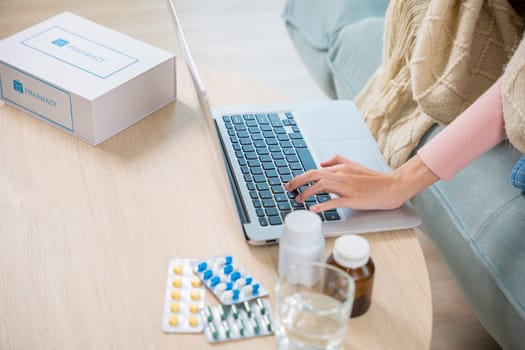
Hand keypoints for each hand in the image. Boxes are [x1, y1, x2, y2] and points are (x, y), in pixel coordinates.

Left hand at [284, 154, 438, 211]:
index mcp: (341, 168)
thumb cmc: (374, 179)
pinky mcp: (354, 199)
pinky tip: (314, 209)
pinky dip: (323, 205)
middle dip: (297, 181)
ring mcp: (348, 187)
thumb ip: (338, 161)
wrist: (393, 186)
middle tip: (288, 189)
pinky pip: (336, 201)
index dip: (300, 176)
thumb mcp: (354, 165)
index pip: (315, 170)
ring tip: (299, 200)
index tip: (291, 184)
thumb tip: (321, 162)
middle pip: (314, 174)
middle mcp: (342, 175)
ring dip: (307, 193)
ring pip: (322, 185)